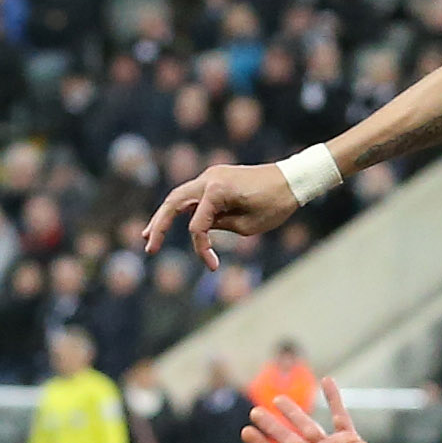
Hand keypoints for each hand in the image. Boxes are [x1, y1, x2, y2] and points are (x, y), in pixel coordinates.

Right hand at [138, 162, 295, 272]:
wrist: (293, 180)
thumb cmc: (275, 204)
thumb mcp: (248, 226)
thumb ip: (219, 226)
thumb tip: (201, 227)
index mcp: (217, 190)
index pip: (197, 225)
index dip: (201, 248)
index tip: (213, 266)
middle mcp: (210, 179)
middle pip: (174, 202)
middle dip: (159, 225)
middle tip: (149, 246)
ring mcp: (212, 176)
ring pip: (179, 197)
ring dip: (163, 216)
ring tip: (148, 236)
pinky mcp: (217, 179)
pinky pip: (193, 195)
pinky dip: (181, 208)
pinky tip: (169, 220)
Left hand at [243, 378, 398, 442]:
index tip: (246, 431)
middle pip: (288, 440)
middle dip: (271, 426)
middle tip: (255, 411)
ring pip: (307, 425)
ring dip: (293, 412)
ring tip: (278, 398)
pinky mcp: (349, 440)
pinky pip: (340, 415)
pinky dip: (334, 398)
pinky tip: (326, 380)